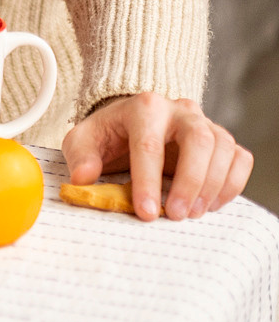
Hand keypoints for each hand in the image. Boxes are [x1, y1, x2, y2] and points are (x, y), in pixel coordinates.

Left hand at [62, 93, 252, 221]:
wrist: (130, 123)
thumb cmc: (108, 135)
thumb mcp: (82, 141)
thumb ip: (80, 157)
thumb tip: (83, 178)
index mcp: (143, 107)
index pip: (148, 144)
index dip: (148, 181)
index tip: (147, 212)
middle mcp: (179, 109)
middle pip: (198, 140)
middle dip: (190, 182)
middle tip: (177, 215)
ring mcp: (204, 122)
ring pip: (223, 148)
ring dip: (212, 186)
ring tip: (192, 214)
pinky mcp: (221, 139)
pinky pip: (240, 158)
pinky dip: (232, 184)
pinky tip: (211, 204)